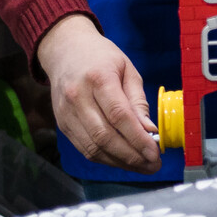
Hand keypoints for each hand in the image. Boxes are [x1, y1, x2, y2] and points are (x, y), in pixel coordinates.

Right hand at [37, 15, 160, 173]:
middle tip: (153, 165)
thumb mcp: (127, 69)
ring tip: (141, 167)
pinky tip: (122, 161)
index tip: (155, 153)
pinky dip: (104, 158)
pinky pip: (83, 148)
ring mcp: (66, 113)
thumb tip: (150, 131)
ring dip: (119, 162)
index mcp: (98, 78)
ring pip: (92, 147)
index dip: (137, 138)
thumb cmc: (101, 57)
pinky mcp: (62, 124)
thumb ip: (138, 101)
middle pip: (104, 136)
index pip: (119, 116)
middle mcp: (78, 97)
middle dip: (131, 156)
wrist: (65, 50)